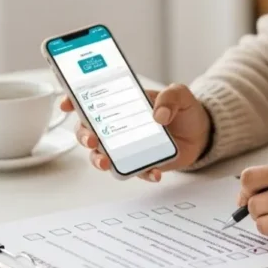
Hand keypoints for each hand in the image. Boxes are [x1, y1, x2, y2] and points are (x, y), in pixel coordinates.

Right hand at [60, 83, 211, 181]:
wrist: (201, 133)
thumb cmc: (184, 109)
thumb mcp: (180, 94)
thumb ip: (170, 97)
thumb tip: (158, 115)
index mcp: (123, 103)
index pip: (91, 100)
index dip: (74, 100)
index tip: (67, 103)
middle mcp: (119, 126)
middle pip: (88, 131)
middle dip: (83, 135)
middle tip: (91, 139)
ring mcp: (126, 146)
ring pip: (101, 155)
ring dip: (98, 160)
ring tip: (105, 162)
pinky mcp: (141, 162)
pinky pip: (134, 171)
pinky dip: (141, 174)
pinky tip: (153, 173)